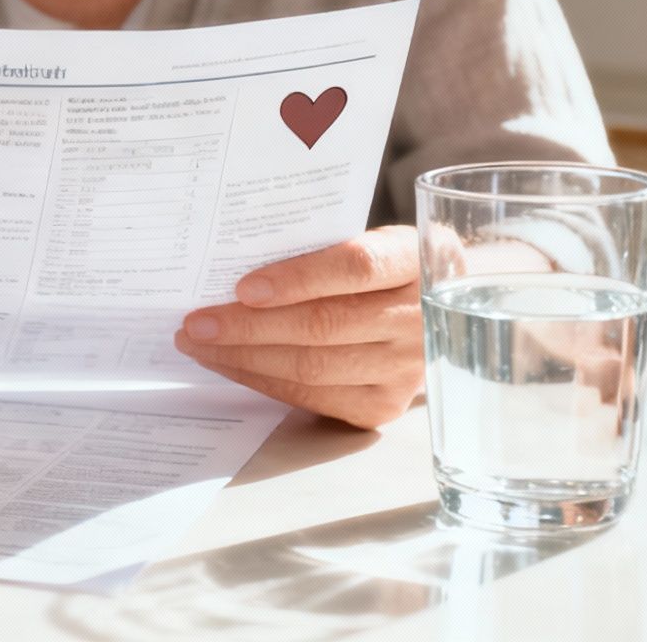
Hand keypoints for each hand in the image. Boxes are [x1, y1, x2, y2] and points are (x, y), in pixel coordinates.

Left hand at [173, 225, 424, 429]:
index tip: (243, 287)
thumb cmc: (388, 267)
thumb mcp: (375, 239)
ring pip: (312, 368)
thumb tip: (238, 255)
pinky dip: (263, 380)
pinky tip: (230, 364)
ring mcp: (405, 370)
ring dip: (244, 357)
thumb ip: (325, 245)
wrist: (450, 314)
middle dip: (248, 326)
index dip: (298, 278)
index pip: (356, 268)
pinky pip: (312, 397)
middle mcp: (418, 319)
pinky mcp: (384, 406)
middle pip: (323, 326)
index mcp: (417, 261)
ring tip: (199, 343)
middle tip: (195, 322)